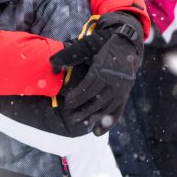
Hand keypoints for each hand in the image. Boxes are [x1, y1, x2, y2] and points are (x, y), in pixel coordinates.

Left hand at [51, 12, 142, 134]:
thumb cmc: (100, 45)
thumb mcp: (85, 46)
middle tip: (71, 116)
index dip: (78, 95)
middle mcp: (115, 79)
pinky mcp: (125, 94)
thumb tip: (51, 63)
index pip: (90, 85)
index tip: (68, 102)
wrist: (125, 44)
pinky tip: (97, 132)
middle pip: (98, 99)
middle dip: (84, 109)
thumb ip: (68, 55)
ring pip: (107, 107)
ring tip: (80, 123)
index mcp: (104, 68)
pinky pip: (118, 111)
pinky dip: (109, 123)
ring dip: (94, 117)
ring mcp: (122, 88)